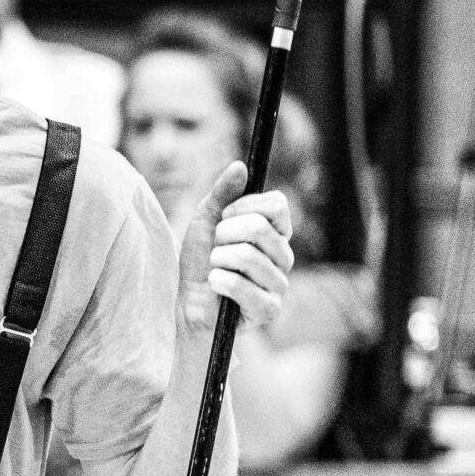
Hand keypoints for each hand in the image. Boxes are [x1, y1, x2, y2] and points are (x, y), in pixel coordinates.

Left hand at [178, 162, 294, 333]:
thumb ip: (223, 193)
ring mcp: (279, 283)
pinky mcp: (269, 309)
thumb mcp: (206, 219)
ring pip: (247, 256)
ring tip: (215, 269)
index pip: (276, 204)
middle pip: (259, 227)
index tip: (224, 217)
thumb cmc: (201, 261)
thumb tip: (240, 166)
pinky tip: (216, 286)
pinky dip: (218, 282)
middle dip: (223, 235)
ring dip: (217, 260)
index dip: (243, 206)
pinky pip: (241, 286)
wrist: (190, 303)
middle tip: (216, 248)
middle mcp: (284, 256)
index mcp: (276, 232)